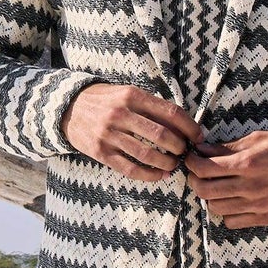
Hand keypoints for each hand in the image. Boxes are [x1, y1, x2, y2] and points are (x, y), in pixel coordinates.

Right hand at [63, 82, 203, 182]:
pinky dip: (149, 175)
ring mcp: (109, 134)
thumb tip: (183, 124)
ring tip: (175, 165)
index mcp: (132, 95)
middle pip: (162, 135)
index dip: (190, 127)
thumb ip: (151, 105)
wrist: (68, 108)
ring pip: (148, 154)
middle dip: (181, 147)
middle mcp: (120, 114)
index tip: (198, 136)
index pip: (170, 112)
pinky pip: (130, 168)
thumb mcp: (127, 92)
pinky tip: (160, 175)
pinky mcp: (101, 152)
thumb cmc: (106, 100)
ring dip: (168, 163)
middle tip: (186, 152)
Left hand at [182, 128, 267, 229]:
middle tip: (197, 172)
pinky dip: (226, 212)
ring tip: (216, 185)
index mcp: (247, 165)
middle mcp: (250, 188)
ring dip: (210, 196)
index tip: (191, 159)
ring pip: (216, 208)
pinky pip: (232, 222)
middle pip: (204, 190)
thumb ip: (228, 147)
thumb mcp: (258, 139)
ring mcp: (258, 206)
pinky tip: (232, 200)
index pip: (204, 169)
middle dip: (194, 180)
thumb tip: (202, 150)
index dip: (191, 163)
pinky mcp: (266, 218)